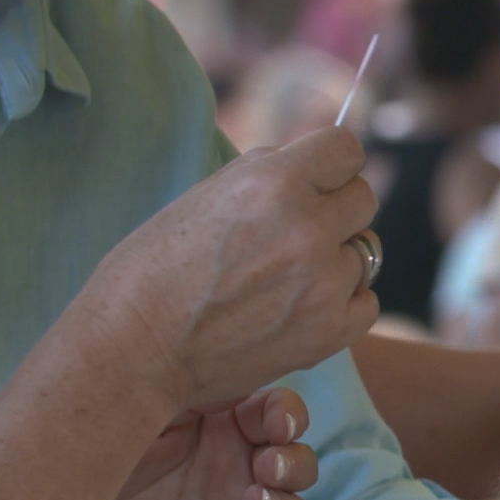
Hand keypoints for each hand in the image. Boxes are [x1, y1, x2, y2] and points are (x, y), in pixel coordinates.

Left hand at [59, 388, 321, 499]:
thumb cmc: (93, 449)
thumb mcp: (140, 408)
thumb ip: (187, 388)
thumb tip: (232, 365)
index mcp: (225, 424)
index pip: (281, 415)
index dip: (290, 418)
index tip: (275, 426)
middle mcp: (236, 467)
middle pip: (299, 462)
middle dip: (294, 464)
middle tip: (264, 466)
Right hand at [82, 124, 382, 411]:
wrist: (133, 350)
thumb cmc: (155, 268)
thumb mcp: (206, 195)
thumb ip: (268, 174)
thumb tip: (316, 164)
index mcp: (273, 183)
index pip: (345, 149)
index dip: (329, 164)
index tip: (315, 179)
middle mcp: (306, 229)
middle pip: (363, 198)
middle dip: (333, 209)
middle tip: (292, 233)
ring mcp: (322, 284)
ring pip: (363, 253)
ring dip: (333, 260)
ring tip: (281, 279)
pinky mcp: (329, 332)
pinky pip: (366, 302)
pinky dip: (341, 304)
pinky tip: (300, 307)